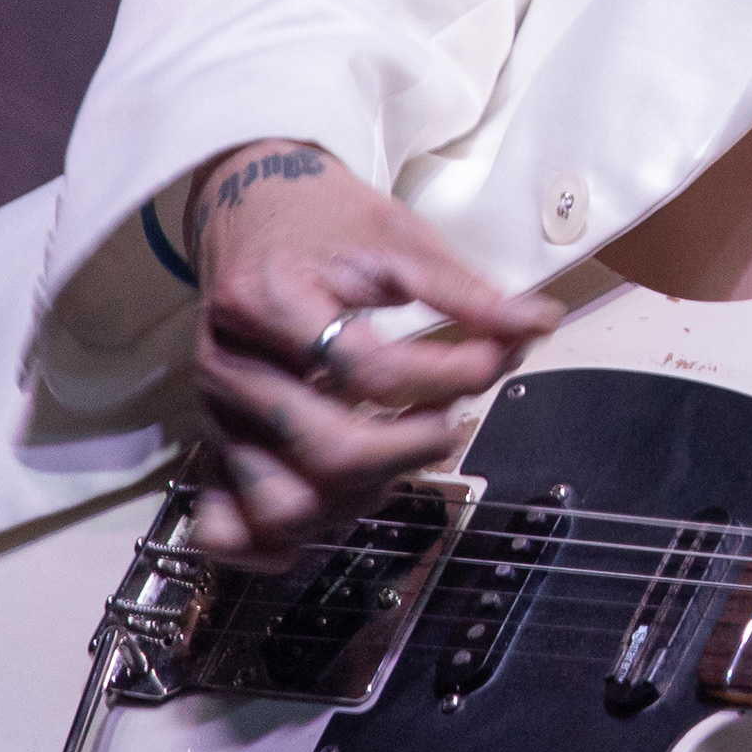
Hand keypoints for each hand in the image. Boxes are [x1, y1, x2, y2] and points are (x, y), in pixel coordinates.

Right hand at [180, 139, 562, 566]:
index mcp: (269, 301)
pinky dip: (279, 540)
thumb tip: (539, 322)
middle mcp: (231, 368)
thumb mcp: (399, 236)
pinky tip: (332, 508)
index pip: (369, 370)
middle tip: (452, 420)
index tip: (497, 356)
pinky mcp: (212, 447)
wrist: (250, 210)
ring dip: (360, 496)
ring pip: (285, 505)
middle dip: (416, 447)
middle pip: (330, 452)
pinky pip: (227, 529)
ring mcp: (216, 417)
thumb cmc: (326, 224)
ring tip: (397, 454)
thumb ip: (466, 289)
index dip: (450, 374)